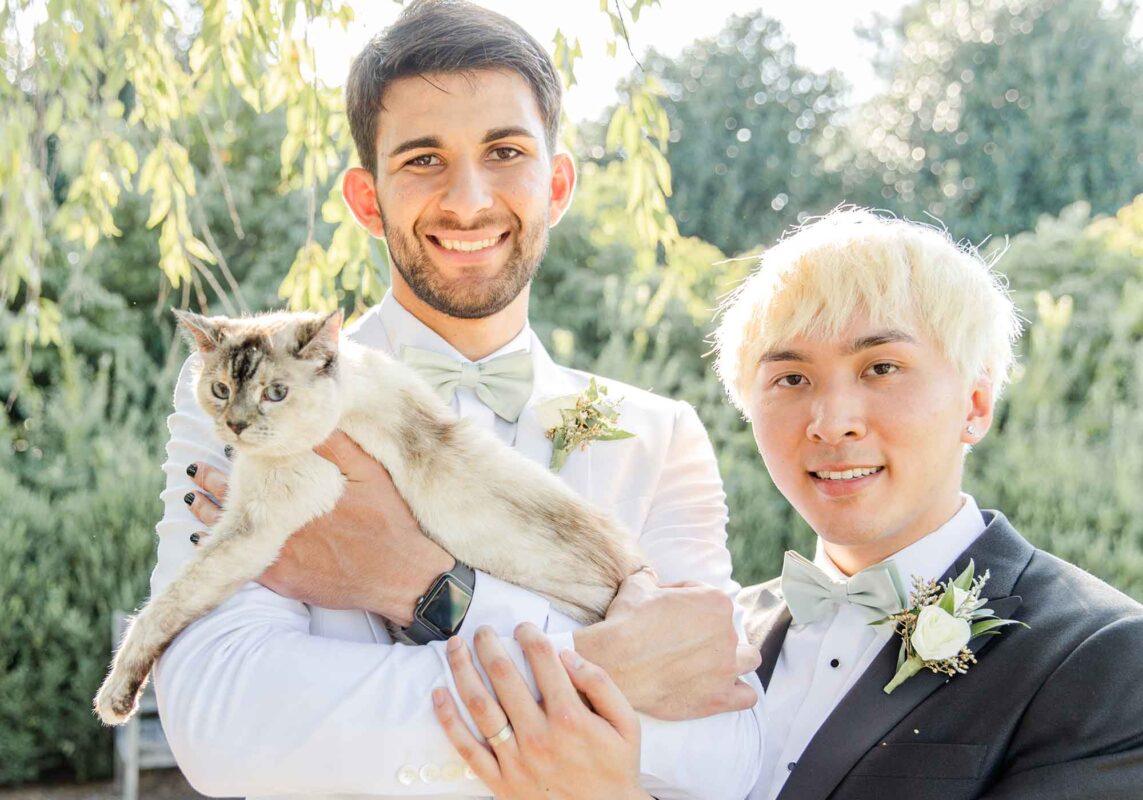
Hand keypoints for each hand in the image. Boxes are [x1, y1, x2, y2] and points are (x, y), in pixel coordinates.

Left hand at [185, 431, 451, 624]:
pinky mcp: (287, 580)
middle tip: (194, 467)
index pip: (259, 469)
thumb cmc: (390, 521)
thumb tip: (311, 417)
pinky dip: (224, 552)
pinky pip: (245, 565)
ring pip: (235, 532)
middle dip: (215, 481)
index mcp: (301, 494)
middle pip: (240, 498)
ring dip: (212, 514)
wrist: (403, 576)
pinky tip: (209, 542)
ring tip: (193, 499)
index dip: (237, 455)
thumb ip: (339, 445)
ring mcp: (282, 554)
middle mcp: (285, 524)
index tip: (221, 440)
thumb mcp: (371, 474)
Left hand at [433, 623, 651, 799]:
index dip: (529, 636)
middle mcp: (539, 735)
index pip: (542, 661)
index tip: (523, 627)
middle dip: (489, 645)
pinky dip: (448, 720)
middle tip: (482, 630)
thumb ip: (600, 684)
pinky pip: (467, 748)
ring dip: (463, 670)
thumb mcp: (626, 723)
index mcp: (570, 717)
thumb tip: (567, 655)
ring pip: (480, 706)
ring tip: (454, 647)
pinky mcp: (500, 782)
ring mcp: (516, 760)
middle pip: (503, 676)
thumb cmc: (616, 767)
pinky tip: (439, 695)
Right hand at [574, 570, 760, 719]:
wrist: (614, 662)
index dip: (684, 602)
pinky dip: (737, 693)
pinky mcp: (718, 698)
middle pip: (726, 629)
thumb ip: (650, 577)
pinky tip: (718, 690)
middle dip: (708, 631)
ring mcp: (725, 668)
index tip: (667, 612)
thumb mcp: (637, 586)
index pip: (706, 597)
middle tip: (682, 639)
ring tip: (710, 663)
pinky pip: (747, 697)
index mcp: (715, 602)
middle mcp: (727, 634)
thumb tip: (650, 575)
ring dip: (735, 659)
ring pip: (749, 659)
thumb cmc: (626, 622)